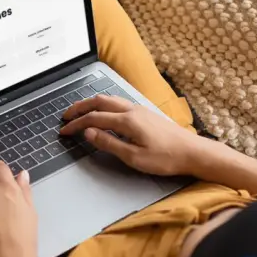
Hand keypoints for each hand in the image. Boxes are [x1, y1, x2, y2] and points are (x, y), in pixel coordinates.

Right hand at [59, 95, 201, 175]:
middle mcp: (132, 110)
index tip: (63, 131)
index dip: (76, 124)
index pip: (94, 118)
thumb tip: (88, 133)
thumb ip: (109, 143)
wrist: (192, 152)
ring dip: (92, 103)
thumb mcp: (133, 157)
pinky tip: (104, 112)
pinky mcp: (145, 113)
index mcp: (127, 121)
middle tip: (65, 116)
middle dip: (80, 107)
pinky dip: (104, 104)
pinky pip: (119, 102)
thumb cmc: (166, 158)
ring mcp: (140, 109)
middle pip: (99, 102)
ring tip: (80, 111)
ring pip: (109, 99)